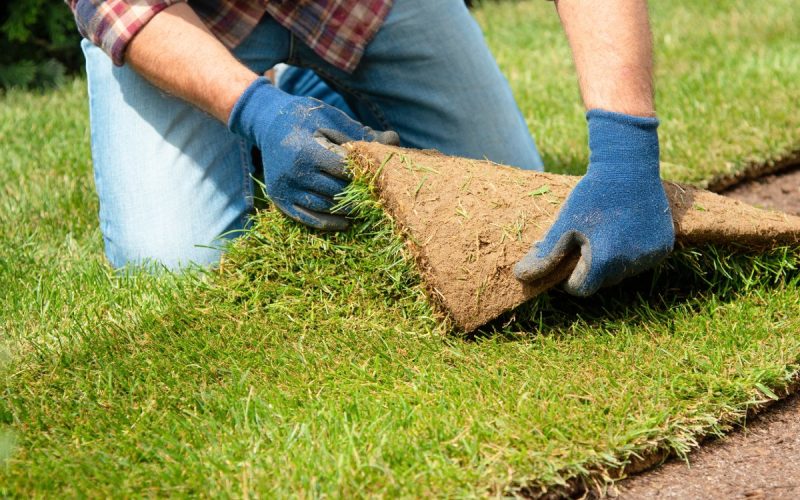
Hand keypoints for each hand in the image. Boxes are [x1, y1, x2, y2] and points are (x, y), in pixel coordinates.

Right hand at [228, 77, 398, 229]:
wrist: (267, 123)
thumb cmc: (304, 118)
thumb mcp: (331, 118)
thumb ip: (360, 133)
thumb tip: (394, 140)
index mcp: (306, 151)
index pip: (344, 171)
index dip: (363, 174)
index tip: (379, 176)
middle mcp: (293, 173)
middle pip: (336, 192)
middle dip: (359, 194)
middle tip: (378, 196)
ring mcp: (285, 189)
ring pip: (325, 207)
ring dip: (347, 210)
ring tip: (366, 208)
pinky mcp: (280, 199)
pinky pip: (308, 218)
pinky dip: (329, 223)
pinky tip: (346, 221)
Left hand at [514, 110, 674, 295]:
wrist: (629, 167)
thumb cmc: (591, 196)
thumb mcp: (564, 225)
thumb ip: (546, 255)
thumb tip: (522, 277)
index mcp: (604, 261)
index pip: (581, 289)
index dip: (569, 277)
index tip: (567, 257)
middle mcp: (630, 264)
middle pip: (602, 281)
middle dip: (590, 267)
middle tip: (585, 240)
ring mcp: (650, 257)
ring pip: (622, 272)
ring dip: (611, 260)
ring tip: (606, 232)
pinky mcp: (664, 248)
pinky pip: (642, 261)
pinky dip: (631, 252)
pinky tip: (625, 229)